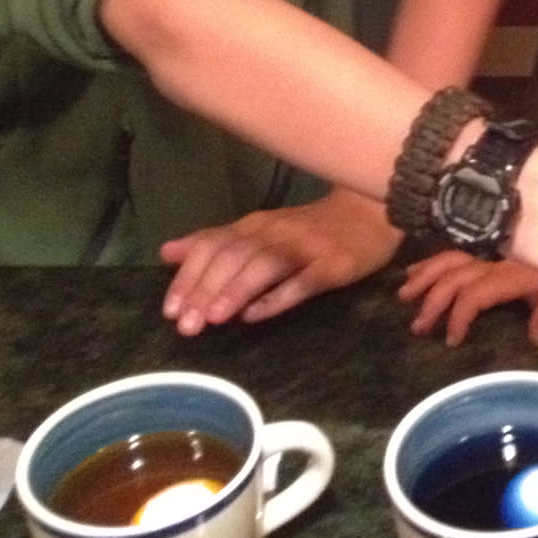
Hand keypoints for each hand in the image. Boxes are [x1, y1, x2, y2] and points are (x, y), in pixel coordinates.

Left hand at [159, 187, 403, 335]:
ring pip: (265, 265)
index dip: (190, 276)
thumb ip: (216, 242)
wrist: (370, 212)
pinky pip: (303, 281)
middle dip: (206, 290)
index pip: (214, 245)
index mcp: (255, 225)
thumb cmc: (310, 228)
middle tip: (185, 325)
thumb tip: (167, 252)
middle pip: (234, 256)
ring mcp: (306, 248)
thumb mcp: (259, 230)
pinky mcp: (333, 265)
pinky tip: (256, 315)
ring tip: (213, 318)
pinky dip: (278, 297)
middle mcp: (276, 232)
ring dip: (236, 290)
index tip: (170, 309)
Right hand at [398, 250, 537, 346]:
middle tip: (416, 326)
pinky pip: (452, 247)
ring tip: (403, 294)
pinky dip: (431, 260)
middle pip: (453, 277)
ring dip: (424, 277)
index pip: (474, 294)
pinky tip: (415, 268)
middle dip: (432, 301)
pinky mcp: (485, 240)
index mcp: (508, 273)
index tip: (450, 340)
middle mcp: (492, 258)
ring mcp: (486, 247)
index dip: (458, 316)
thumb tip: (536, 341)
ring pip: (447, 258)